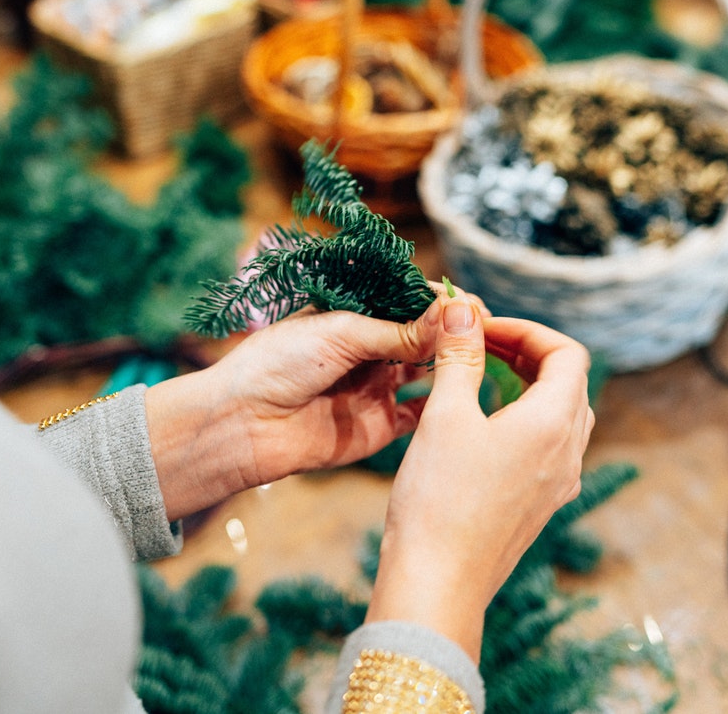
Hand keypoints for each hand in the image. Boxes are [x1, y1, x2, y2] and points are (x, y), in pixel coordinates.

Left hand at [144, 293, 466, 519]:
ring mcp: (376, 388)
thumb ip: (399, 330)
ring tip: (479, 355)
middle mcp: (369, 352)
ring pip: (427, 372)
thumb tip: (453, 314)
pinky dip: (442, 405)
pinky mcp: (380, 426)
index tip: (471, 304)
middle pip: (424, 336)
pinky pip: (420, 415)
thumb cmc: (277, 365)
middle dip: (453, 331)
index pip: (409, 302)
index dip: (441, 302)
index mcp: (354, 317)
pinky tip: (464, 394)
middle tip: (484, 328)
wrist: (243, 425)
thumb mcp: (341, 333)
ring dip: (451, 363)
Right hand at [365, 296, 594, 661]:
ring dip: (528, 385)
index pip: (567, 353)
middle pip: (569, 382)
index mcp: (553, 424)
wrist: (437, 584)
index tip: (482, 328)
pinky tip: (481, 425)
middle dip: (527, 353)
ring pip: (562, 416)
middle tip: (479, 344)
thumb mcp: (446, 415)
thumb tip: (463, 308)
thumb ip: (459, 357)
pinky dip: (524, 419)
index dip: (527, 330)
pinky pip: (548, 447)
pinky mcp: (540, 506)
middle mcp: (568, 454)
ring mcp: (558, 484)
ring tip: (480, 376)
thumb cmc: (439, 500)